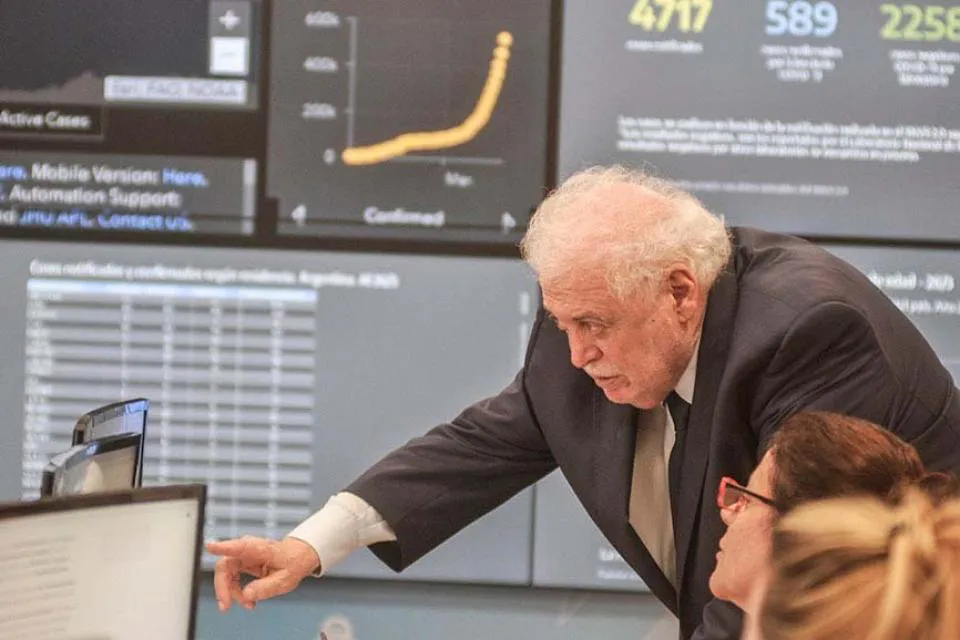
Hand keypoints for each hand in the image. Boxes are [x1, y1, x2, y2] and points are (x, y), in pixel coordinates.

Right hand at [206, 536, 320, 610]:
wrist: (297, 557)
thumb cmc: (292, 563)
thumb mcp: (285, 579)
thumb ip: (266, 587)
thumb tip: (246, 594)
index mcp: (261, 549)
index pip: (240, 546)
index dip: (224, 547)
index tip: (210, 547)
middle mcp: (248, 549)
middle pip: (225, 565)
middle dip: (222, 587)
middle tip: (225, 605)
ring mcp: (243, 555)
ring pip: (226, 574)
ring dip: (230, 592)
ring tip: (247, 604)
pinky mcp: (242, 563)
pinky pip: (231, 578)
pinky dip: (236, 591)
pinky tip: (248, 600)